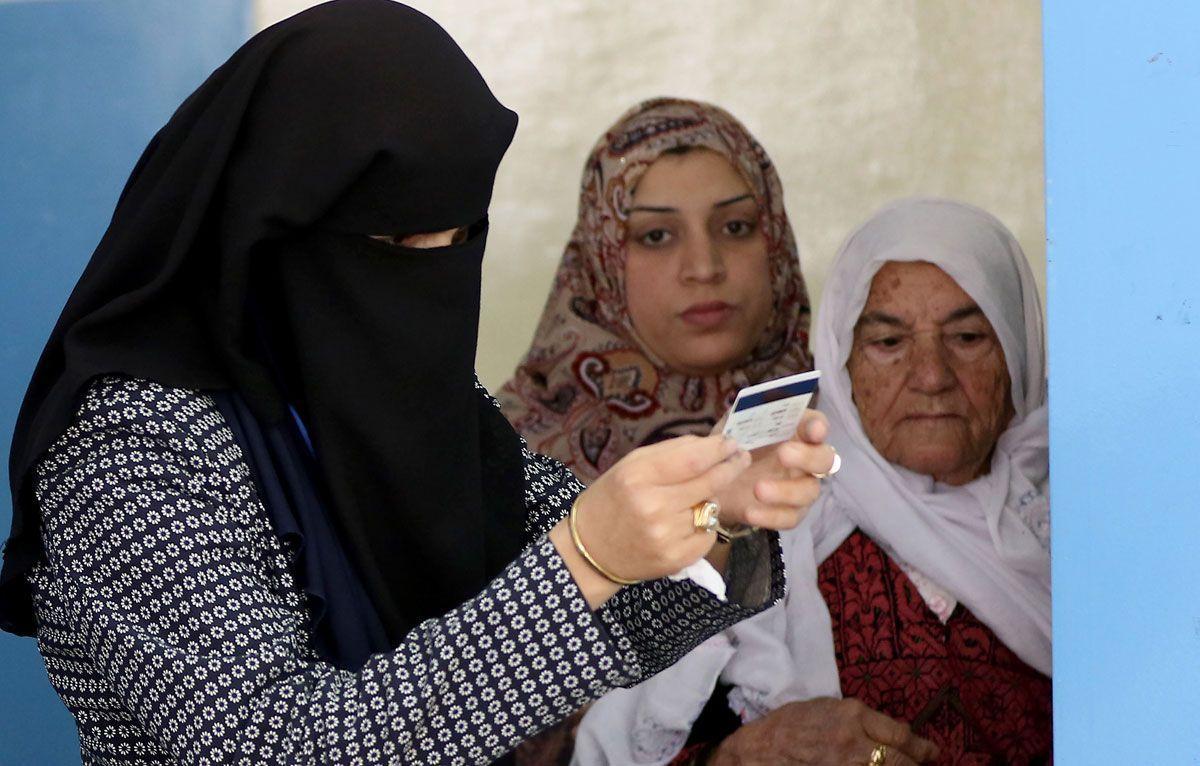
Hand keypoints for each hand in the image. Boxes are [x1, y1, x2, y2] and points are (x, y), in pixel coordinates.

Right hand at [550, 434, 751, 605]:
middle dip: (731, 467)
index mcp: (638, 477)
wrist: (590, 550)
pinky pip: (709, 534)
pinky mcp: (676, 559)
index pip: (693, 459)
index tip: (731, 442)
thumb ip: (670, 452)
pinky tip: (685, 524)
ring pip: (711, 507)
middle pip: (710, 482)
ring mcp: (666, 535)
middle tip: (740, 458)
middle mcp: (653, 506)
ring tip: (691, 498)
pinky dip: (704, 526)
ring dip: (709, 499)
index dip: (718, 449)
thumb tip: (711, 443)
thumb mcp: (630, 466)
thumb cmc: (612, 500)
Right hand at [708, 697, 937, 765]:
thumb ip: (858, 718)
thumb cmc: (788, 726)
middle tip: (927, 763)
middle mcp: (855, 742)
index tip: (930, 750)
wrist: (758, 752)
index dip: (921, 746)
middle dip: (918, 764)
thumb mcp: (825, 708)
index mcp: (852, 715)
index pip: (900, 735)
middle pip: (902, 761)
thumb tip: (889, 733)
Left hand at [713, 409, 835, 531]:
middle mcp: (806, 459)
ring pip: (809, 491)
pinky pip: (790, 518)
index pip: (816, 425)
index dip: (818, 426)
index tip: (813, 429)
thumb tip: (752, 403)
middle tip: (784, 454)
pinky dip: (771, 516)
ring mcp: (801, 488)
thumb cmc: (731, 447)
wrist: (713, 483)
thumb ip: (744, 413)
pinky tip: (751, 512)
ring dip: (786, 491)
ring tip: (758, 489)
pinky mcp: (789, 513)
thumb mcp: (732, 426)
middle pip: (825, 459)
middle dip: (808, 456)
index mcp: (796, 432)